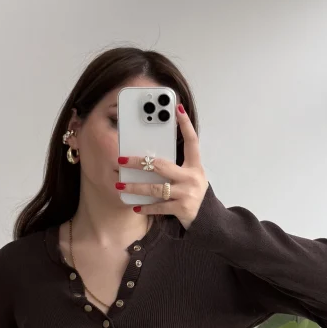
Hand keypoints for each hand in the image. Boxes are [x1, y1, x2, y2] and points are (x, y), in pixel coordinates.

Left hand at [115, 103, 207, 229]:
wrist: (206, 218)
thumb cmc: (192, 192)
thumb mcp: (189, 176)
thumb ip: (175, 165)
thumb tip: (149, 156)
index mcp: (195, 165)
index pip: (192, 141)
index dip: (186, 124)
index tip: (177, 109)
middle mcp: (192, 177)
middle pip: (162, 165)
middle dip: (139, 162)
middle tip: (121, 160)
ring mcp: (187, 193)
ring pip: (156, 188)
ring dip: (136, 187)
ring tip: (120, 185)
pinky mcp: (182, 208)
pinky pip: (159, 206)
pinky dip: (146, 207)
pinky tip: (135, 206)